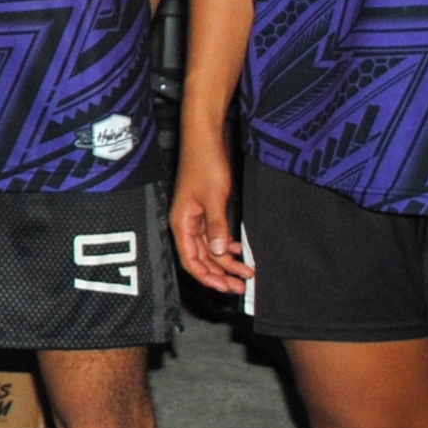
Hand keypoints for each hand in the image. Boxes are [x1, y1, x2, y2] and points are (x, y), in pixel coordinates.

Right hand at [172, 145, 246, 295]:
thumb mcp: (214, 197)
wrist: (206, 140)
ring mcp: (196, 218)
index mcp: (182, 222)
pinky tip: (239, 251)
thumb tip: (220, 253)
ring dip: (227, 262)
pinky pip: (215, 237)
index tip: (224, 287)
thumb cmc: (205, 164)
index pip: (191, 260)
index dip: (207, 277)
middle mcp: (186, 224)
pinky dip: (227, 246)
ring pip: (210, 249)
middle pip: (202, 259)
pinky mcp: (206, 211)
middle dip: (220, 274)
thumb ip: (216, 226)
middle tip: (240, 286)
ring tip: (245, 273)